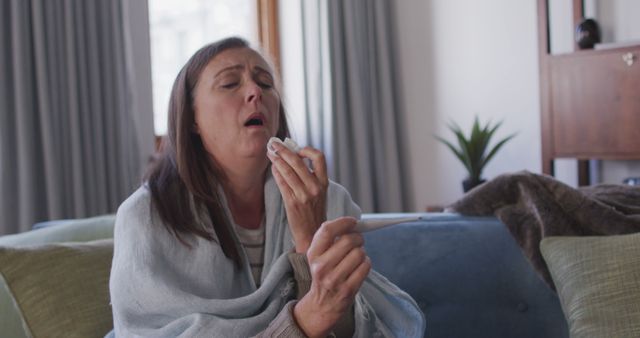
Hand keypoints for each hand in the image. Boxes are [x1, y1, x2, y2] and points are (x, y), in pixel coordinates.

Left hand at [267, 142, 327, 252]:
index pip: (319, 157)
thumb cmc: (314, 212)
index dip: (307, 150)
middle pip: (298, 161)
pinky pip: (282, 182)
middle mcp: (315, 188)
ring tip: (270, 152)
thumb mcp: (319, 193)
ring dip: (276, 159)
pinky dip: (276, 172)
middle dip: (283, 150)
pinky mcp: (292, 202)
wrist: (313, 235)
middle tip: (274, 143)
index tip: (297, 148)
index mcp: (324, 183)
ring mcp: (303, 195)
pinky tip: (272, 167)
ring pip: (287, 170)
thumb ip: (310, 176)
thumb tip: (294, 157)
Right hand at [293, 217, 370, 337]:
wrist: (321, 304)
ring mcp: (334, 279)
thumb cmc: (324, 274)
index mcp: (313, 254)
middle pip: (348, 240)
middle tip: (358, 241)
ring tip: (357, 257)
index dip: (343, 222)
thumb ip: (329, 240)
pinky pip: (365, 267)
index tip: (353, 222)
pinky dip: (366, 263)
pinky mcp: (348, 289)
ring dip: (362, 252)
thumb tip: (352, 224)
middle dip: (358, 238)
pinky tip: (359, 266)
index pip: (327, 230)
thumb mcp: (318, 256)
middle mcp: (321, 267)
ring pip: (359, 253)